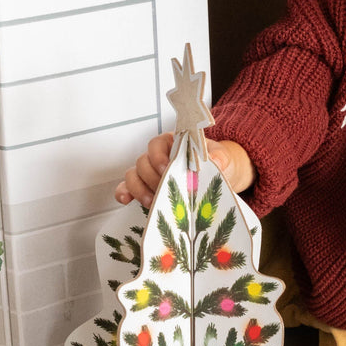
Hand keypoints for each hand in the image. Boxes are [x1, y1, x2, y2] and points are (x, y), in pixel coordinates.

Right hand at [115, 133, 255, 204]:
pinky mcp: (146, 188)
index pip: (156, 144)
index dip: (157, 156)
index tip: (166, 169)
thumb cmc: (216, 162)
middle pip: (142, 162)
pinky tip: (126, 200)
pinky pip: (128, 187)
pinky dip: (124, 192)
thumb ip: (219, 157)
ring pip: (133, 175)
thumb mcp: (222, 157)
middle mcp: (157, 156)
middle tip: (163, 190)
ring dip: (138, 188)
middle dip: (151, 178)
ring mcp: (149, 172)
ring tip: (151, 202)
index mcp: (173, 143)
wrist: (218, 176)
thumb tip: (214, 160)